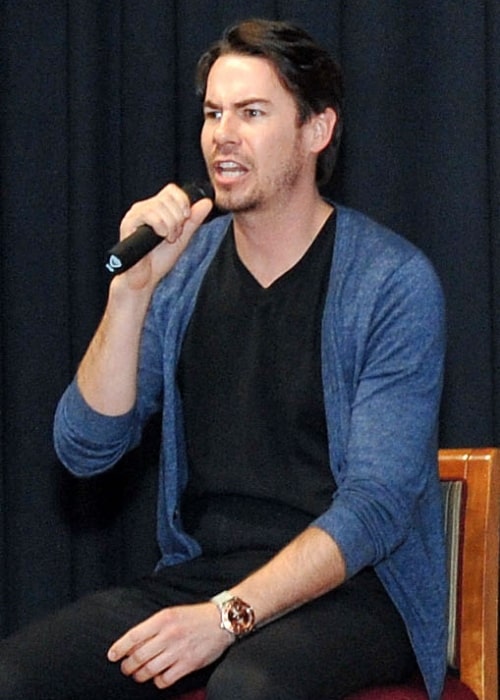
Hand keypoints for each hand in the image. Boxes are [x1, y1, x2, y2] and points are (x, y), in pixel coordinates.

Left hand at [107, 602, 233, 689]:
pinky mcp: (189, 664)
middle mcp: (170, 634)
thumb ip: (153, 626)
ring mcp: (179, 650)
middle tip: (126, 668)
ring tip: (139, 674)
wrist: (222, 620)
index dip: (120, 648)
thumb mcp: (172, 613)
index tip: (112, 655)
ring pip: (149, 670)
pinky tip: (158, 677)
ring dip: (140, 675)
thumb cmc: (195, 616)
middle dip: (128, 666)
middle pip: (139, 656)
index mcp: (164, 618)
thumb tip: (133, 643)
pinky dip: (158, 681)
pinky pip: (165, 679)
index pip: (134, 636)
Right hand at [116, 183, 212, 291]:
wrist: (146, 278)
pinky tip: (160, 238)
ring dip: (170, 225)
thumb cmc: (160, 260)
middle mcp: (144, 208)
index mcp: (156, 208)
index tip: (186, 218)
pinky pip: (149, 215)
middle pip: (168, 198)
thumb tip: (207, 202)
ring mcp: (135, 214)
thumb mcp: (183, 238)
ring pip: (160, 206)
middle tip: (175, 235)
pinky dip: (160, 226)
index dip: (183, 202)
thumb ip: (194, 220)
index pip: (171, 190)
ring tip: (167, 239)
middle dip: (178, 219)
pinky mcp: (128, 223)